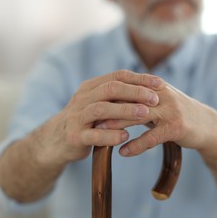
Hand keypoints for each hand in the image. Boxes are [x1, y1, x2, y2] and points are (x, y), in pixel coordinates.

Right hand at [35, 70, 164, 165]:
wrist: (56, 140)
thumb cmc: (86, 120)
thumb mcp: (99, 104)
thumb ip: (117, 96)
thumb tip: (150, 89)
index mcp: (90, 87)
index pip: (117, 76)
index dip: (140, 79)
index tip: (160, 84)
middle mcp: (82, 98)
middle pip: (111, 89)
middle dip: (135, 92)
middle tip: (156, 99)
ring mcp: (77, 117)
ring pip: (102, 109)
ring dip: (125, 111)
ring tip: (145, 115)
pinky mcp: (74, 136)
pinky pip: (93, 135)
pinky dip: (110, 135)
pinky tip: (125, 136)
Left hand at [96, 83, 216, 156]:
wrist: (208, 126)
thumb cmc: (180, 114)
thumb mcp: (160, 102)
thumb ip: (140, 99)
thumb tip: (114, 102)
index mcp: (155, 86)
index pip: (127, 87)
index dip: (107, 94)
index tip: (90, 103)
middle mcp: (162, 95)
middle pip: (129, 99)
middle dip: (107, 108)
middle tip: (89, 117)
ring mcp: (170, 110)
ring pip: (137, 115)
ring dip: (117, 124)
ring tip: (100, 132)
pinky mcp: (176, 127)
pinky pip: (151, 137)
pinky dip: (136, 145)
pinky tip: (123, 152)